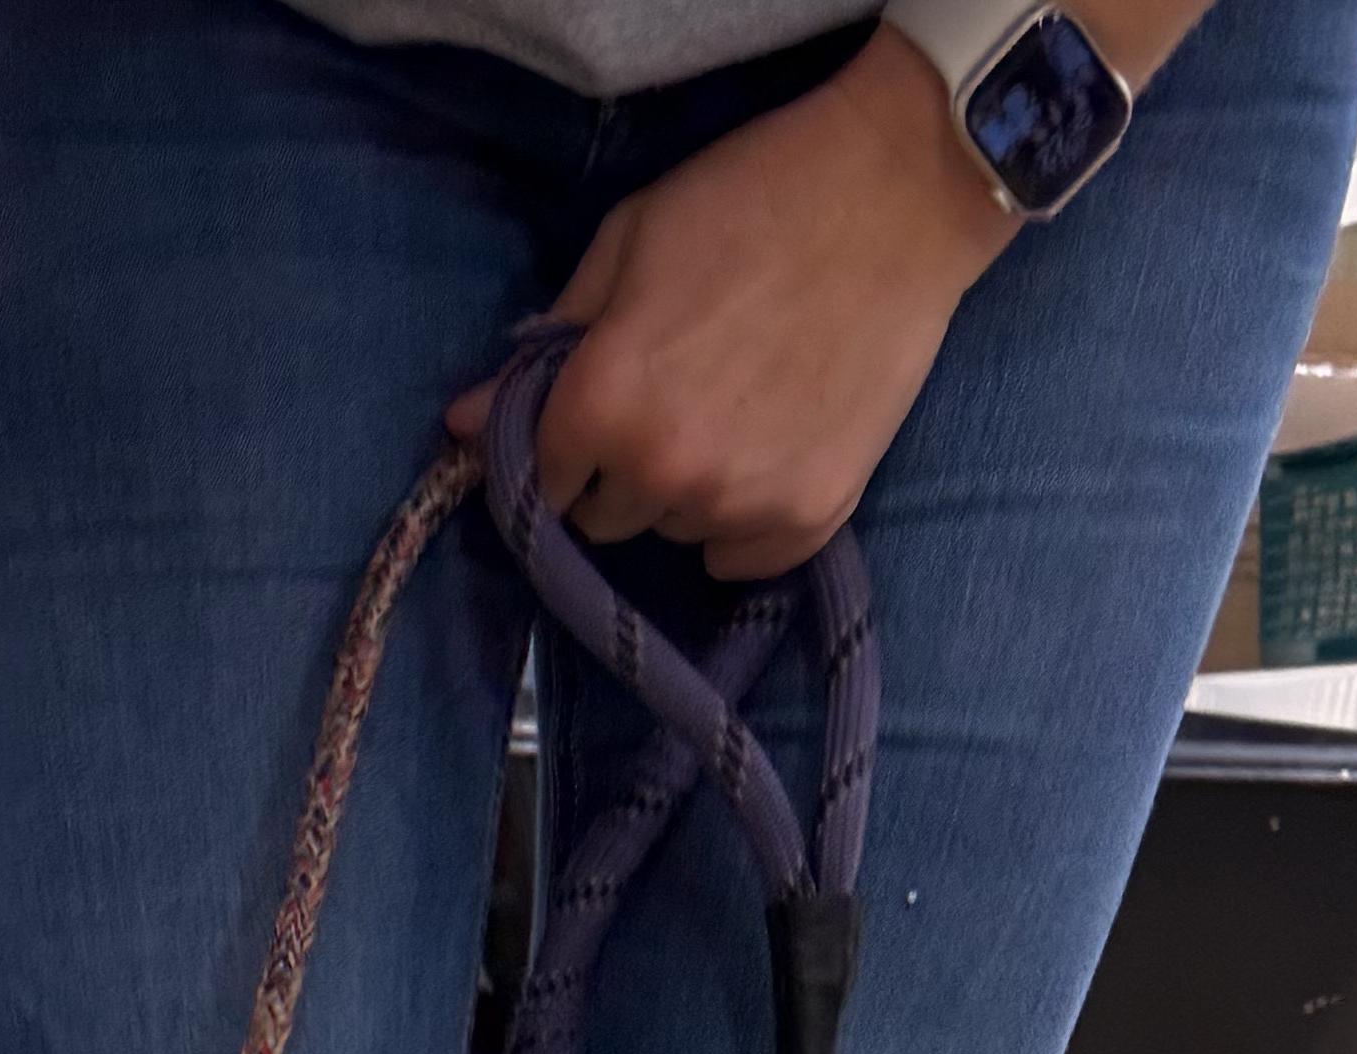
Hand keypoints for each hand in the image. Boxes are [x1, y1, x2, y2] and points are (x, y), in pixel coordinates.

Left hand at [451, 36, 1012, 583]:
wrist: (897, 194)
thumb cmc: (751, 198)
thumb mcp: (629, 244)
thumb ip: (545, 346)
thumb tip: (458, 424)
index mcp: (600, 404)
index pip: (539, 479)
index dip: (562, 444)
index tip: (594, 412)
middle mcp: (661, 473)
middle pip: (605, 518)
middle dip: (622, 470)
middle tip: (680, 393)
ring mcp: (737, 504)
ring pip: (674, 533)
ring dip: (687, 489)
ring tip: (739, 403)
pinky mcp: (807, 521)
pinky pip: (739, 557)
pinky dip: (746, 519)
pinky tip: (774, 444)